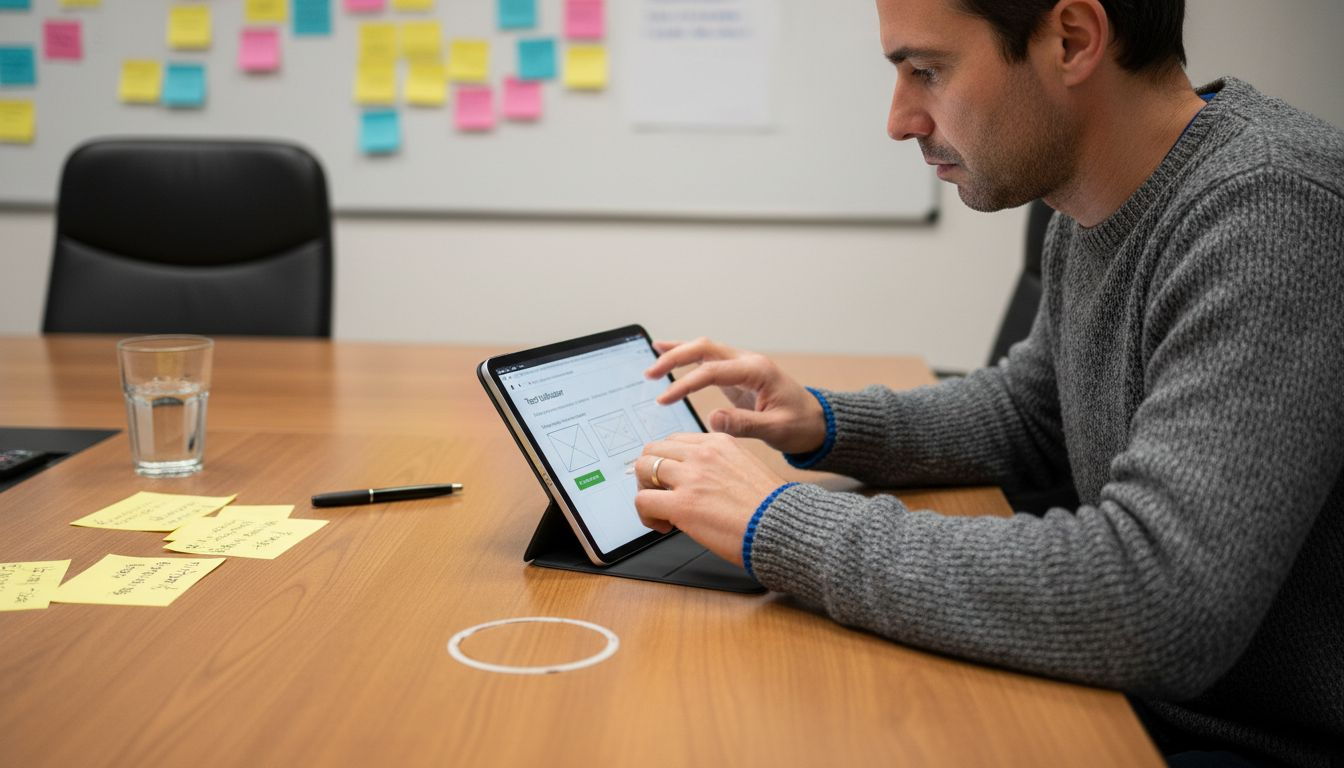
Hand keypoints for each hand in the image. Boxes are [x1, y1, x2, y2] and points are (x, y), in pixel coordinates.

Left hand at [633, 432, 785, 565]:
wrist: (785, 527)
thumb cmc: (772, 508)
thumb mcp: (747, 469)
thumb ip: (719, 468)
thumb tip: (698, 484)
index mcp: (720, 442)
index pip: (676, 441)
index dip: (668, 463)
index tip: (674, 482)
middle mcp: (703, 453)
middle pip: (653, 449)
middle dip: (650, 473)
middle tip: (660, 495)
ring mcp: (691, 477)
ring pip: (642, 468)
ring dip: (645, 491)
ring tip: (660, 511)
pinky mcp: (682, 504)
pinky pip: (642, 501)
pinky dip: (646, 516)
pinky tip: (664, 526)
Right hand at [645, 337, 826, 454]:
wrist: (818, 423)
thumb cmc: (801, 426)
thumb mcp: (776, 430)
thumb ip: (744, 424)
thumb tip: (712, 419)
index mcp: (757, 371)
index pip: (712, 371)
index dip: (685, 384)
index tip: (664, 399)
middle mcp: (748, 362)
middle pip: (705, 348)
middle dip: (675, 357)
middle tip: (650, 373)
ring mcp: (743, 366)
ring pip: (705, 349)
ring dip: (678, 353)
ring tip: (652, 357)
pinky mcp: (738, 376)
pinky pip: (708, 361)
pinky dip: (688, 358)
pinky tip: (669, 355)